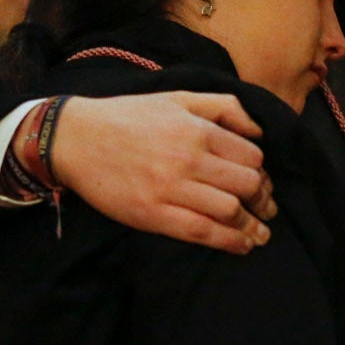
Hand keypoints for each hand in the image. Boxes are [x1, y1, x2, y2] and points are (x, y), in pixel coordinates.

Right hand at [49, 93, 274, 254]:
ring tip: (260, 234)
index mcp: (197, 129)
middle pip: (247, 184)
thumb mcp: (178, 99)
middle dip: (263, 199)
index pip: (251, 156)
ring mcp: (171, 188)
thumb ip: (223, 107)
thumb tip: (258, 130)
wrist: (77, 139)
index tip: (263, 182)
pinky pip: (202, 232)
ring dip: (253, 226)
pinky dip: (229, 241)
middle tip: (267, 208)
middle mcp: (189, 158)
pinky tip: (242, 246)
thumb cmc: (128, 117)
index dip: (263, 172)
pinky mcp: (153, 214)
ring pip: (230, 210)